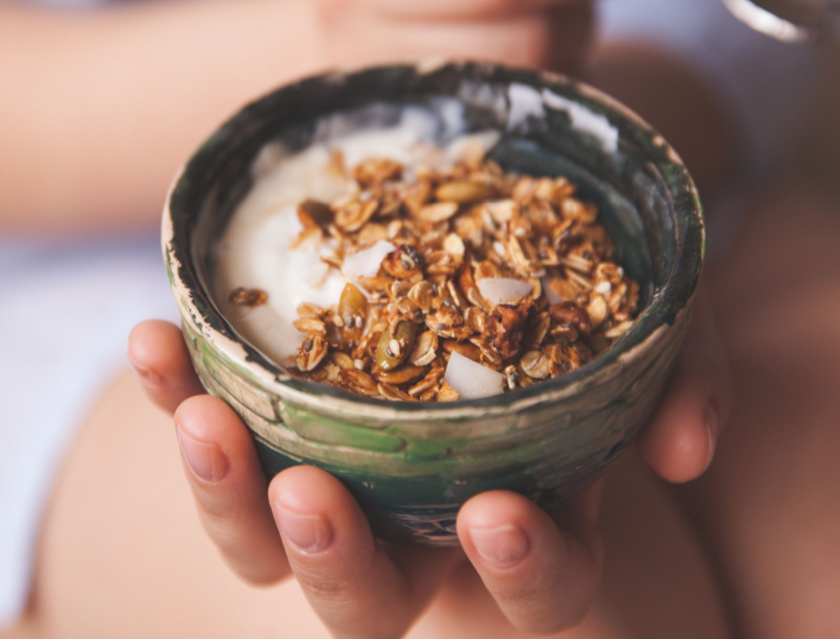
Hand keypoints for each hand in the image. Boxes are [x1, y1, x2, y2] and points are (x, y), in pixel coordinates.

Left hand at [127, 294, 731, 636]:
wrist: (497, 240)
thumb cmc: (584, 301)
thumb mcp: (656, 322)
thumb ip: (685, 376)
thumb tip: (683, 452)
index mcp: (526, 520)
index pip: (535, 590)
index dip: (523, 572)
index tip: (498, 510)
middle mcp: (420, 524)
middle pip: (367, 600)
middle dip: (334, 562)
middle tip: (310, 495)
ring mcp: (338, 474)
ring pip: (264, 542)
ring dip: (225, 495)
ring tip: (201, 419)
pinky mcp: (270, 416)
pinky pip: (213, 424)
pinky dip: (174, 391)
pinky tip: (153, 338)